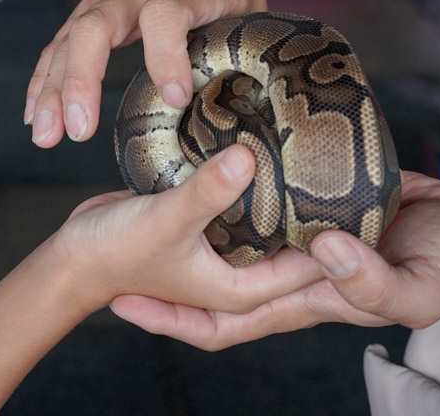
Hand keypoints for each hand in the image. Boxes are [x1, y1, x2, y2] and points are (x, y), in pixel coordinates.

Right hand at [25, 0, 265, 146]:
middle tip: (80, 130)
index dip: (168, 54)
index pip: (167, 12)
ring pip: (71, 36)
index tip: (175, 97)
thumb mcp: (249, 7)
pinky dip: (45, 80)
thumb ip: (241, 51)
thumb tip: (242, 114)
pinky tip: (36, 115)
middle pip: (98, 24)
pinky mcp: (91, 7)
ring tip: (47, 135)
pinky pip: (60, 43)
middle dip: (82, 78)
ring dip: (54, 87)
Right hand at [54, 146, 325, 316]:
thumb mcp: (168, 219)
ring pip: (269, 222)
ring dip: (287, 198)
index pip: (307, 268)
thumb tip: (249, 157)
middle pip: (293, 245)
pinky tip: (268, 150)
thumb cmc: (117, 250)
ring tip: (318, 155)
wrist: (74, 251)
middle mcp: (236, 271)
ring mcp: (221, 247)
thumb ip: (209, 191)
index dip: (337, 239)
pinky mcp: (205, 222)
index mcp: (239, 289)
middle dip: (320, 218)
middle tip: (350, 169)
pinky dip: (254, 185)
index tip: (365, 199)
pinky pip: (242, 203)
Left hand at [108, 171, 439, 348]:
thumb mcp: (419, 288)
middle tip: (107, 239)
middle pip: (210, 278)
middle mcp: (287, 269)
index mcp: (303, 299)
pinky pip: (256, 196)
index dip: (174, 319)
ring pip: (227, 233)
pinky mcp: (310, 198)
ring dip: (186, 221)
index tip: (124, 302)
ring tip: (138, 193)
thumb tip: (319, 251)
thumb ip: (372, 282)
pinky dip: (228, 182)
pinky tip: (204, 154)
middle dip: (160, 273)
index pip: (224, 322)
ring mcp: (296, 233)